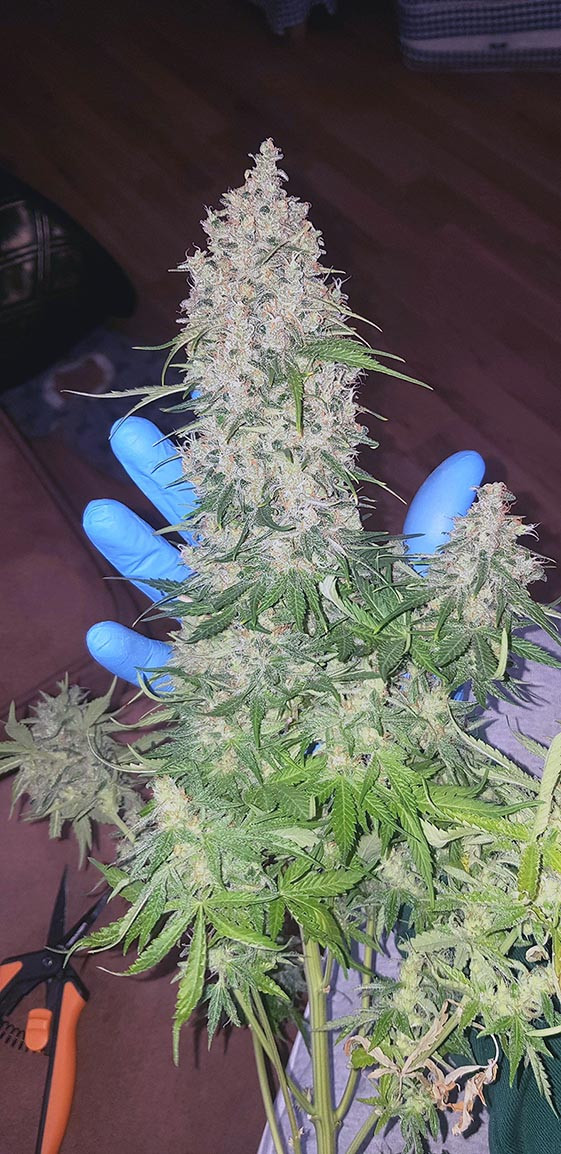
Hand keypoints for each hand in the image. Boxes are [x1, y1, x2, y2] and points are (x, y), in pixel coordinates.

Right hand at [84, 417, 484, 684]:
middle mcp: (257, 584)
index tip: (206, 396)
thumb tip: (473, 463)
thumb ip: (436, 532)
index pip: (261, 489)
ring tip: (99, 514)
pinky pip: (166, 675)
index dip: (234, 446)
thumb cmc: (414, 657)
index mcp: (302, 551)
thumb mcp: (429, 591)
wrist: (401, 738)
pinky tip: (101, 637)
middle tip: (128, 434)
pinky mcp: (215, 690)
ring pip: (172, 587)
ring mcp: (230, 634)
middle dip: (162, 480)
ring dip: (134, 553)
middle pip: (201, 525)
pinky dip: (133, 661)